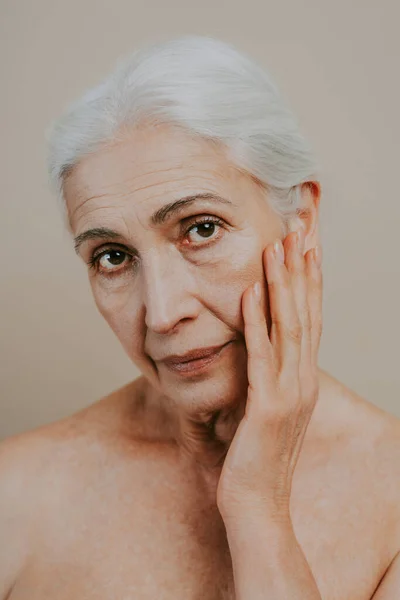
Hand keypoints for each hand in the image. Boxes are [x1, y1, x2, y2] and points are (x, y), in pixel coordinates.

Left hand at [216, 230, 322, 524]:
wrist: (258, 507)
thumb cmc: (257, 458)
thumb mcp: (267, 409)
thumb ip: (268, 378)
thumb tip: (257, 348)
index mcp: (302, 378)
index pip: (310, 317)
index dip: (310, 278)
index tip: (306, 242)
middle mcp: (303, 380)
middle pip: (307, 312)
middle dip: (303, 267)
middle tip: (301, 226)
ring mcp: (288, 394)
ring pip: (288, 327)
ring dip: (282, 284)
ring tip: (277, 245)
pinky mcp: (266, 409)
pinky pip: (260, 357)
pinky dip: (255, 323)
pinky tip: (249, 293)